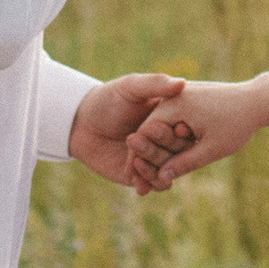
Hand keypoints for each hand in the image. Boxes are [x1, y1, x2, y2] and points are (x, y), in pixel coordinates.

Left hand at [68, 71, 189, 190]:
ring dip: (155, 165)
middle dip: (164, 145)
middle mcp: (167, 140)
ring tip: (135, 158)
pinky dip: (149, 182)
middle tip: (142, 135)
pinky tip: (135, 173)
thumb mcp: (131, 87)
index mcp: (171, 118)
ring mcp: (155, 159)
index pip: (187, 128)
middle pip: (179, 151)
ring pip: (169, 170)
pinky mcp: (141, 175)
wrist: (80, 123)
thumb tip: (182, 83)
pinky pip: (155, 184)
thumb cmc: (108, 99)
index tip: (180, 128)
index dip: (185, 130)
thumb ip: (155, 84)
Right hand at [125, 77, 264, 188]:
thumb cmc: (237, 123)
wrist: (257, 100)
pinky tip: (169, 157)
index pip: (145, 133)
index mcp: (175, 104)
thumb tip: (163, 179)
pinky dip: (168, 138)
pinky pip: (172, 121)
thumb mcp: (212, 148)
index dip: (138, 157)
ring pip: (161, 126)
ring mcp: (180, 96)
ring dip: (156, 147)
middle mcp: (173, 97)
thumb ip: (186, 163)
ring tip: (152, 173)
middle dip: (144, 155)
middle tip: (136, 181)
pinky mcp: (188, 99)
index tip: (133, 178)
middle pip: (150, 129)